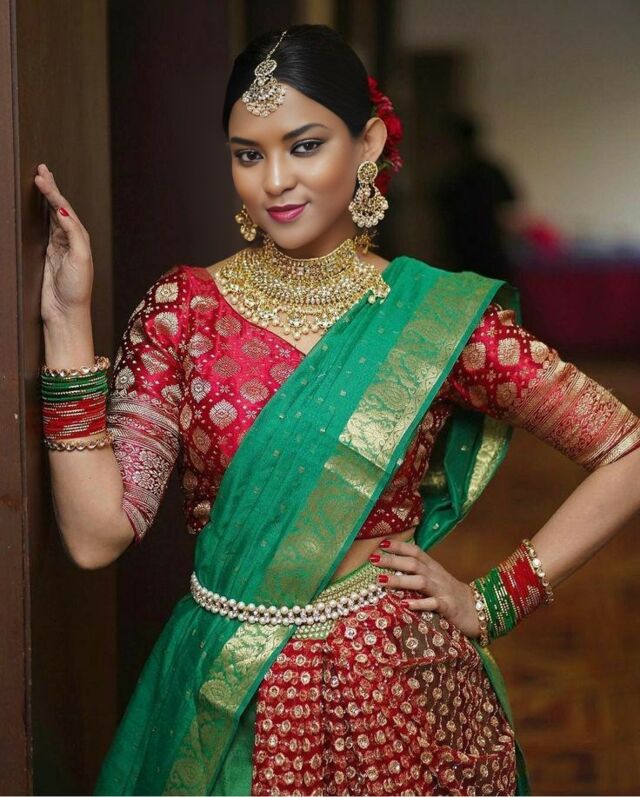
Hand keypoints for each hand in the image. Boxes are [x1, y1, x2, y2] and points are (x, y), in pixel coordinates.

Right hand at [34, 163, 93, 322]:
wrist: (65, 312)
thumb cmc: (76, 289)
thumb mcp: (80, 258)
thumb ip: (73, 233)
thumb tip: (63, 210)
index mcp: (80, 239)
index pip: (66, 209)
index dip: (54, 192)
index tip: (41, 177)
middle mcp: (70, 241)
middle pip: (59, 208)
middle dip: (51, 189)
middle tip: (41, 169)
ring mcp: (58, 247)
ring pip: (51, 216)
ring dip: (47, 198)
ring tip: (40, 180)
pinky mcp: (47, 255)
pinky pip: (44, 229)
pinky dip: (41, 215)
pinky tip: (38, 205)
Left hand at [369, 538, 481, 638]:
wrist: (479, 610)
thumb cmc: (451, 595)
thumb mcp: (436, 580)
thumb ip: (419, 573)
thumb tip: (393, 568)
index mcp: (434, 568)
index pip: (416, 552)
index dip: (400, 546)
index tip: (381, 543)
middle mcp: (437, 576)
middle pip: (414, 564)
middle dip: (393, 560)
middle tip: (373, 559)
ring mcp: (443, 591)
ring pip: (421, 582)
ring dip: (400, 580)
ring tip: (381, 580)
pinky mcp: (448, 607)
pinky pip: (434, 604)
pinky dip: (420, 603)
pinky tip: (406, 604)